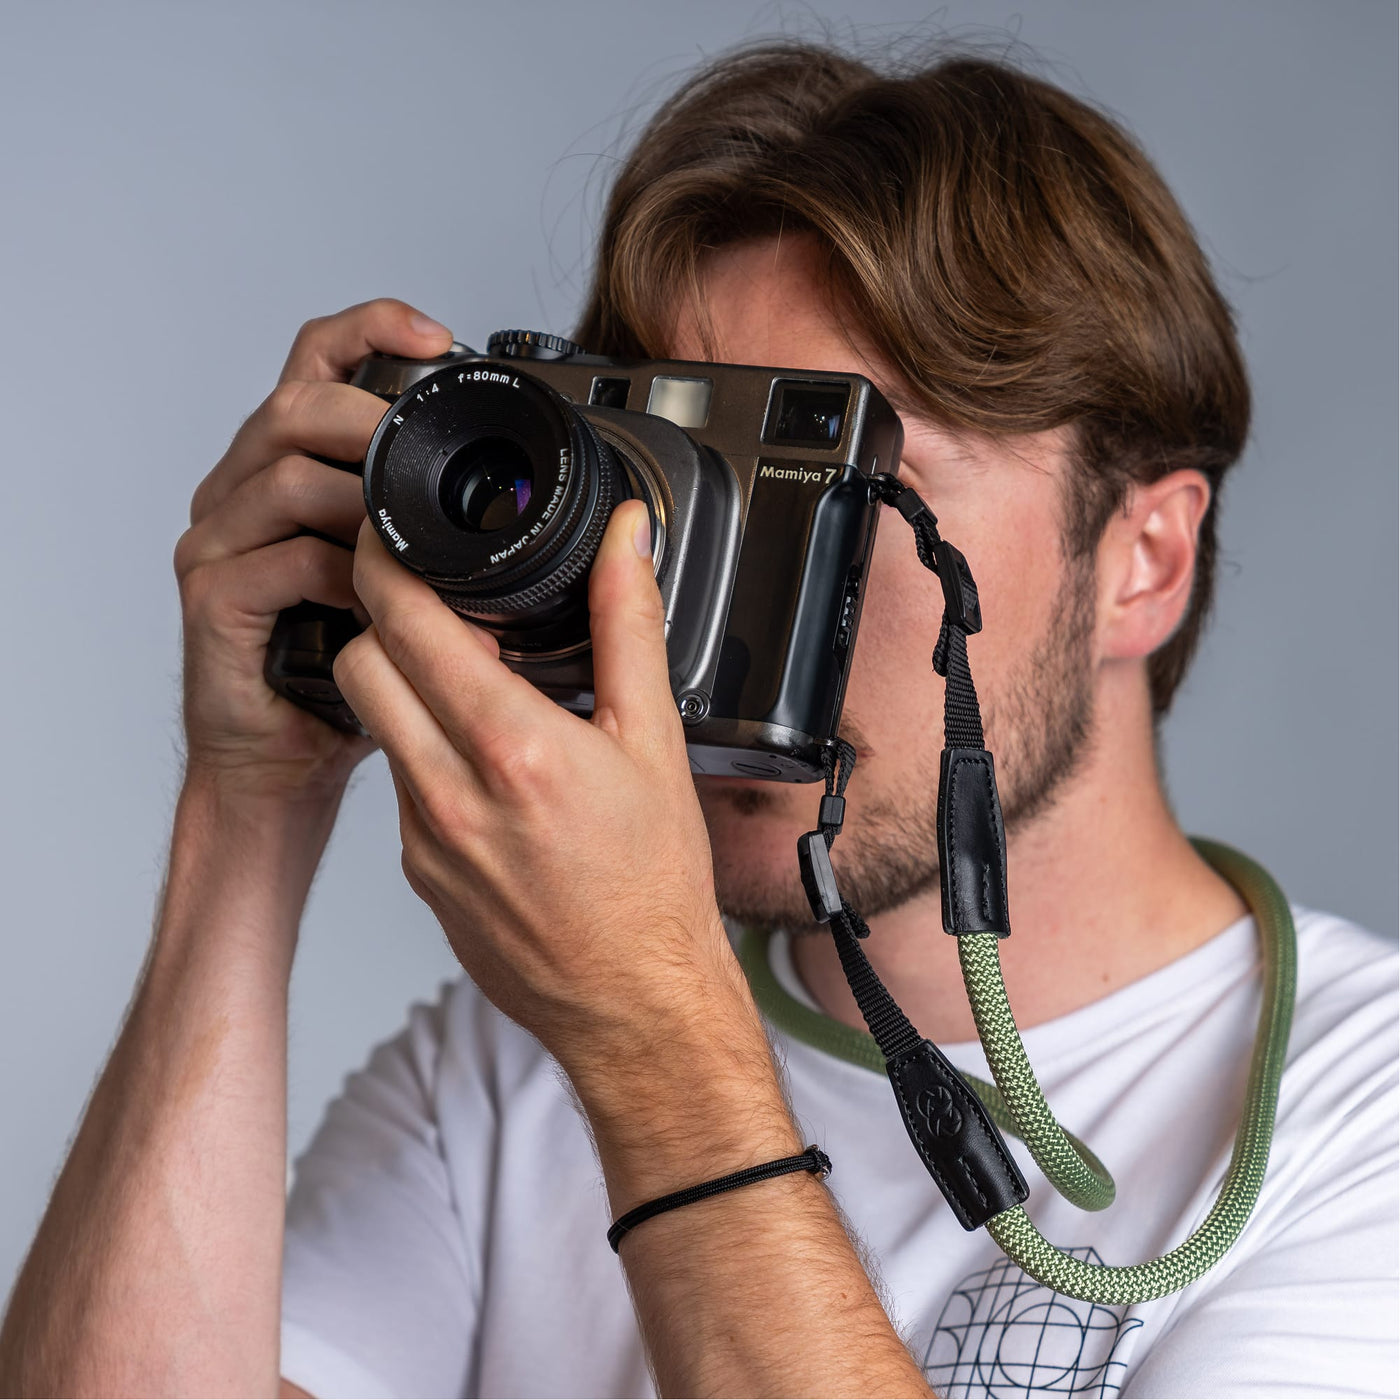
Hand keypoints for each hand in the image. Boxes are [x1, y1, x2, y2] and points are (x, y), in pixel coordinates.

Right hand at [173, 299, 453, 799]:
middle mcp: (241, 490)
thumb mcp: (401, 582)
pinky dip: (340, 573)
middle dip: (367, 412)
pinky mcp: (212, 597)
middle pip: (292, 404)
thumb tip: (517, 500)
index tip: (439, 337)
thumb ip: (427, 530)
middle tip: (422, 442)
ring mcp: (219, 541)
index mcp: (289, 467)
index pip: (315, 365)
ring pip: (284, 476)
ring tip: (414, 535)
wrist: (285, 759)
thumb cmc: (345, 670)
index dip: (370, 330)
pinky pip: (279, 560)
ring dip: (362, 499)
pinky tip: (377, 599)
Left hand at [332, 501, 744, 1082]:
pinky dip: (424, 753)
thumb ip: (628, 624)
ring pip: (375, 725)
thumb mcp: (655, 740)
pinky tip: (481, 763)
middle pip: (358, 664)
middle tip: (433, 607)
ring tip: (468, 685)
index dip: (383, 564)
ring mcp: (422, 840)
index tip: (390, 537)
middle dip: (380, 620)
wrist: (635, 1002)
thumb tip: (625, 539)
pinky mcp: (416, 874)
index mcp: (512, 748)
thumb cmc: (654, 885)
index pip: (404, 625)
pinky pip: (398, 786)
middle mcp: (450, 794)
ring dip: (403, 688)